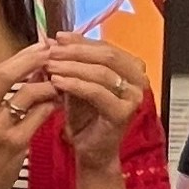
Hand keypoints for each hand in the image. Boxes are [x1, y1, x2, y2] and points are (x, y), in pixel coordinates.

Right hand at [0, 41, 58, 188]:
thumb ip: (1, 93)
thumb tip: (32, 64)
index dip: (23, 55)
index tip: (43, 45)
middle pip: (7, 74)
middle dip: (35, 59)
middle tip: (56, 52)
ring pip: (28, 93)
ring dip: (49, 84)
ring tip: (62, 80)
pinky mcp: (13, 143)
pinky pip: (39, 115)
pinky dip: (52, 105)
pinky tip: (61, 102)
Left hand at [38, 37, 148, 172]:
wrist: (91, 150)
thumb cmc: (85, 117)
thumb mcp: (78, 83)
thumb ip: (73, 62)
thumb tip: (56, 40)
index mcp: (132, 68)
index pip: (105, 47)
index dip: (80, 41)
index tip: (57, 37)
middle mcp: (138, 80)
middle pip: (106, 55)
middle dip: (75, 52)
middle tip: (51, 51)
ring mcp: (134, 97)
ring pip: (101, 72)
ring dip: (71, 67)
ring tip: (49, 65)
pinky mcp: (123, 112)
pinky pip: (96, 92)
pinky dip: (75, 84)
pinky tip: (57, 81)